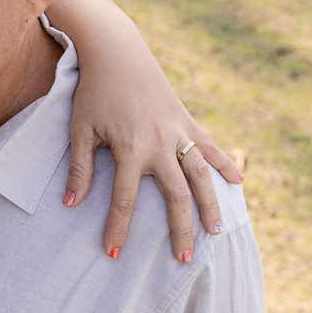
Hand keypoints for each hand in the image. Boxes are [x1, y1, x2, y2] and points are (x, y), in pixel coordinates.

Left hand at [64, 38, 241, 260]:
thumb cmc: (94, 92)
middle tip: (183, 260)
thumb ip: (81, 168)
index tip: (114, 253)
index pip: (125, 200)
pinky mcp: (187, 120)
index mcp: (131, 149)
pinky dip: (226, 164)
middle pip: (176, 196)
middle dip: (180, 230)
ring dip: (210, 205)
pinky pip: (210, 147)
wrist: (117, 52)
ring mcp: (178, 131)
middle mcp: (161, 143)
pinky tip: (239, 184)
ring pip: (201, 175)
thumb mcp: (80, 129)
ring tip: (216, 232)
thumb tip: (72, 204)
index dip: (118, 229)